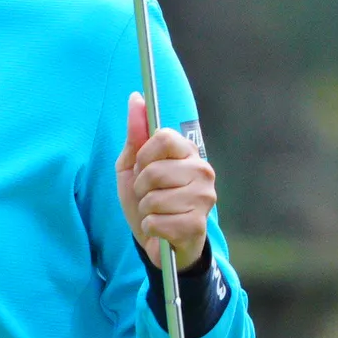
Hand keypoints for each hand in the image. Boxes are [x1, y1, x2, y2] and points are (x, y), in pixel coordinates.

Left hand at [115, 92, 215, 271]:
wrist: (158, 240)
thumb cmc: (146, 198)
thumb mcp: (132, 165)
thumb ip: (135, 133)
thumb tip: (135, 97)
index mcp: (187, 153)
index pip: (162, 137)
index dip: (143, 155)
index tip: (143, 167)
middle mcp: (203, 172)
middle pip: (154, 170)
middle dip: (140, 187)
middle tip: (148, 195)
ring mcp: (204, 199)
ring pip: (154, 199)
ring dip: (145, 209)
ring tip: (156, 212)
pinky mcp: (198, 225)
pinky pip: (157, 222)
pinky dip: (150, 227)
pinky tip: (162, 229)